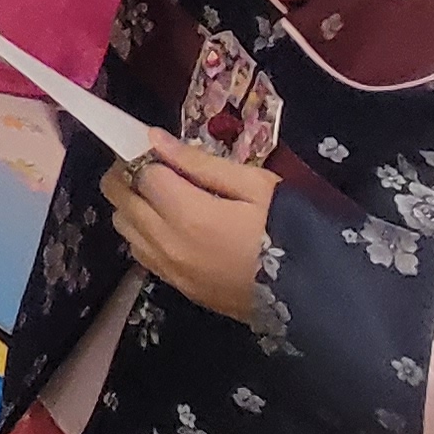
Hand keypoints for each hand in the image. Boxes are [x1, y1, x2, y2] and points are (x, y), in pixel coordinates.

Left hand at [106, 135, 276, 320]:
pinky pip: (140, 252)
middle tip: (154, 165)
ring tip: (162, 195)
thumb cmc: (288, 230)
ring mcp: (169, 269)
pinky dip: (141, 232)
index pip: (139, 172)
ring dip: (131, 205)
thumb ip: (199, 162)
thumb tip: (154, 138)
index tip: (156, 148)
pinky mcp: (177, 287)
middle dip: (126, 174)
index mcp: (187, 214)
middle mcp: (167, 243)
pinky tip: (169, 224)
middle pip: (120, 199)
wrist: (313, 295)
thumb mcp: (254, 185)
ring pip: (123, 227)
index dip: (143, 154)